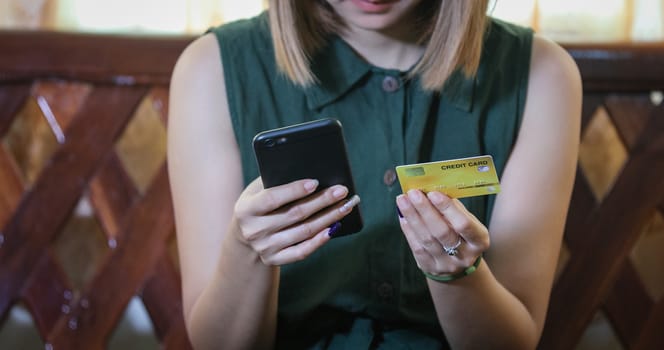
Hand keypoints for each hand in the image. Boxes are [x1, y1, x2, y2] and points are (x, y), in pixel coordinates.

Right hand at [232, 177, 359, 265]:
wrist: (244, 237)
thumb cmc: (257, 205)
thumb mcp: (256, 191)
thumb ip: (274, 181)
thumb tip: (308, 170)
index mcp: (245, 209)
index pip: (272, 198)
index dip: (294, 190)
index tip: (316, 182)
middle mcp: (253, 231)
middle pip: (294, 214)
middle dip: (322, 201)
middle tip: (342, 191)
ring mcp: (264, 248)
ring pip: (303, 232)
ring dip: (328, 218)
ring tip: (345, 206)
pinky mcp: (274, 260)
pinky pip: (301, 251)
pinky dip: (319, 240)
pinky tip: (334, 228)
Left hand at [396, 190, 488, 275]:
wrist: (457, 264)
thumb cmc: (461, 233)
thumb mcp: (466, 221)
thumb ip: (452, 207)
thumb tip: (432, 190)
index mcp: (479, 241)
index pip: (463, 224)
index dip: (448, 208)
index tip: (433, 193)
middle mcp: (465, 256)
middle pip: (442, 232)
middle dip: (426, 210)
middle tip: (413, 193)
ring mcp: (447, 265)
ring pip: (427, 239)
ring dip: (413, 217)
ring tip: (403, 200)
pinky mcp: (430, 268)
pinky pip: (417, 248)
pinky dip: (408, 229)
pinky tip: (402, 216)